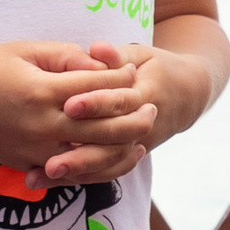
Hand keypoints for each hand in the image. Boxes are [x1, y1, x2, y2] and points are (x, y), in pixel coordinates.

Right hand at [0, 38, 142, 183]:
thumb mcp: (23, 50)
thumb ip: (65, 56)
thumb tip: (102, 63)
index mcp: (42, 90)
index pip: (98, 87)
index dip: (122, 78)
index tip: (135, 69)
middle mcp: (42, 125)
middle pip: (105, 126)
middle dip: (135, 115)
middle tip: (152, 105)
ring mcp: (36, 150)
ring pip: (95, 156)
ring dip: (125, 145)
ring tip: (144, 132)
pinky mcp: (30, 166)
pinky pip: (75, 172)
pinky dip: (102, 167)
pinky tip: (120, 157)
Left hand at [43, 41, 220, 187]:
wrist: (186, 95)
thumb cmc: (155, 68)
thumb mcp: (139, 55)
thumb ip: (115, 56)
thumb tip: (96, 49)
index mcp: (146, 93)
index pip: (119, 101)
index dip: (96, 104)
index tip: (69, 106)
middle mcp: (143, 124)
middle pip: (113, 143)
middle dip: (82, 154)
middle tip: (51, 162)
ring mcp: (138, 143)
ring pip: (109, 162)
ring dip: (76, 171)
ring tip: (43, 174)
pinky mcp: (128, 154)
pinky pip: (105, 171)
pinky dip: (78, 177)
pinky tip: (49, 181)